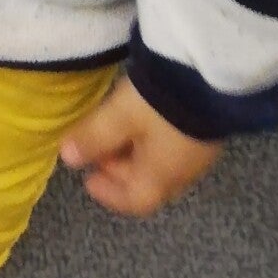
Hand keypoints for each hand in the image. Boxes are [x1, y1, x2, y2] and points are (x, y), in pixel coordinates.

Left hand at [59, 76, 222, 215]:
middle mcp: (185, 172)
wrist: (210, 76)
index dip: (110, 195)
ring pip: (162, 165)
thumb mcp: (120, 117)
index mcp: (163, 177)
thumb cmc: (160, 104)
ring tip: (113, 133)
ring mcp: (199, 152)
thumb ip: (93, 137)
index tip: (89, 181)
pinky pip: (174, 149)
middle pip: (149, 184)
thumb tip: (67, 158)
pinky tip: (142, 122)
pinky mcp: (206, 130)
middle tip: (96, 153)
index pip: (137, 201)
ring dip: (135, 156)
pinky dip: (151, 144)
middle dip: (119, 172)